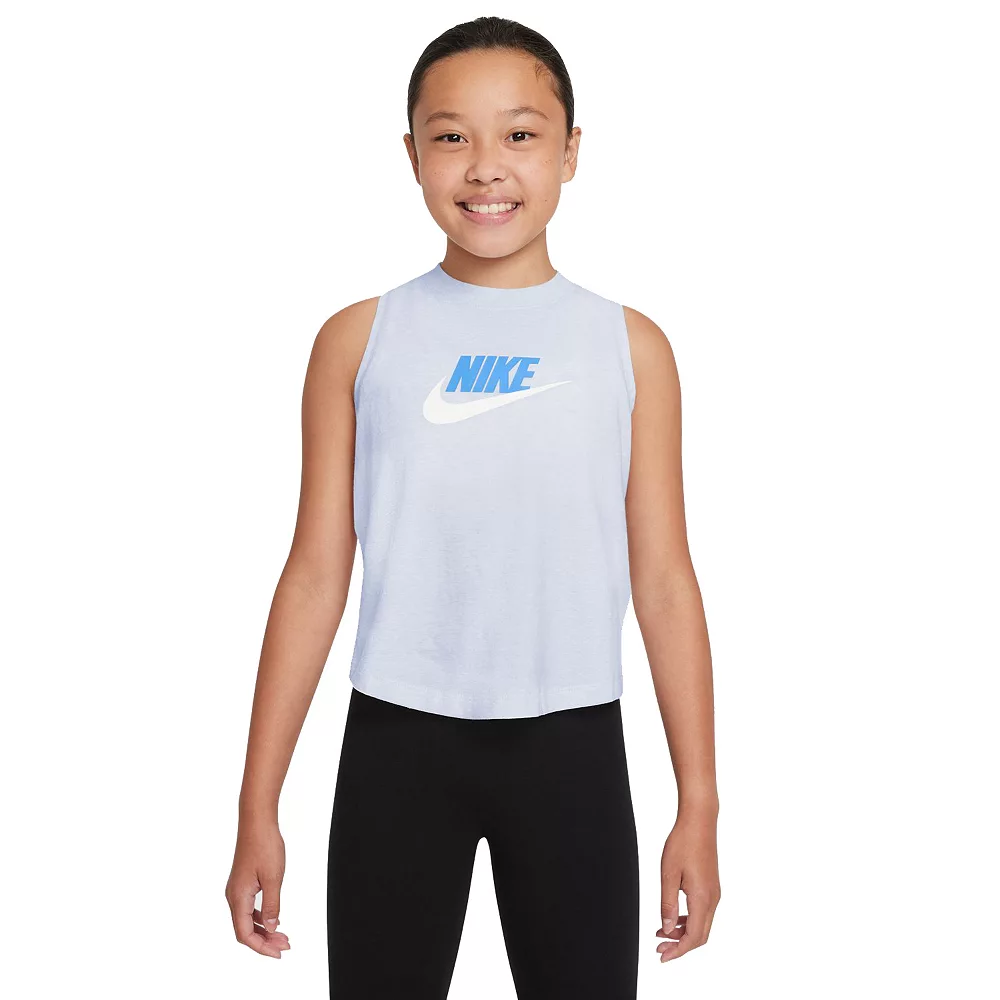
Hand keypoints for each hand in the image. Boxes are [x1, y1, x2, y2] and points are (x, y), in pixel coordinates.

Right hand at [225, 820, 291, 958]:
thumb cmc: (264, 845)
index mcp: (238, 897)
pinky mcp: (242, 883)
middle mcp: (233, 896)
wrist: (257, 821)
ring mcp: (236, 889)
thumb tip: (270, 927)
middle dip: (264, 941)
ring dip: (263, 930)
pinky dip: (260, 917)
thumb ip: (271, 905)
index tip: (278, 952)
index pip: (244, 934)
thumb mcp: (274, 878)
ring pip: (246, 919)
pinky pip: (248, 908)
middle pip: (244, 930)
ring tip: (282, 936)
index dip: (261, 947)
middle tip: (285, 945)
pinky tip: (273, 918)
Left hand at [655, 811, 720, 962]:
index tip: (662, 956)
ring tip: (662, 932)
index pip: (693, 937)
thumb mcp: (668, 874)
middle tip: (660, 947)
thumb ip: (667, 904)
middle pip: (700, 936)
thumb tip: (667, 929)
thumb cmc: (683, 843)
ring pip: (702, 924)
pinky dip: (688, 920)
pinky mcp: (712, 886)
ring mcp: (714, 893)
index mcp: (702, 898)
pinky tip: (673, 918)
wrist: (699, 821)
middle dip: (680, 946)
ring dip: (683, 933)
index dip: (678, 950)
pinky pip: (702, 912)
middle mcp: (713, 899)